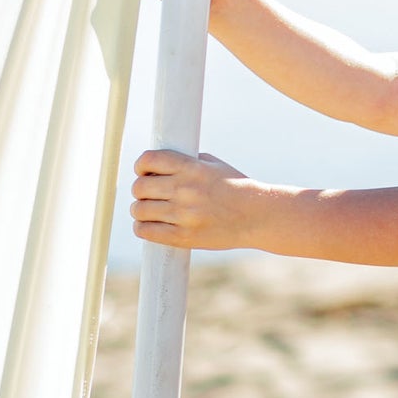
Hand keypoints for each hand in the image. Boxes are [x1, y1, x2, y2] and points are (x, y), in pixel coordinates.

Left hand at [131, 148, 255, 248]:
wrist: (257, 216)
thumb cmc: (236, 188)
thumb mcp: (214, 166)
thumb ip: (187, 162)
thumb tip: (159, 165)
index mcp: (191, 168)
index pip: (149, 160)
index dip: (141, 166)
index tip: (143, 172)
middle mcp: (185, 189)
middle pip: (140, 187)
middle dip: (140, 190)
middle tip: (147, 195)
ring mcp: (184, 214)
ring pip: (140, 210)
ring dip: (139, 210)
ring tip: (147, 211)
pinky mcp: (184, 236)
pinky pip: (147, 231)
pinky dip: (142, 228)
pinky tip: (148, 226)